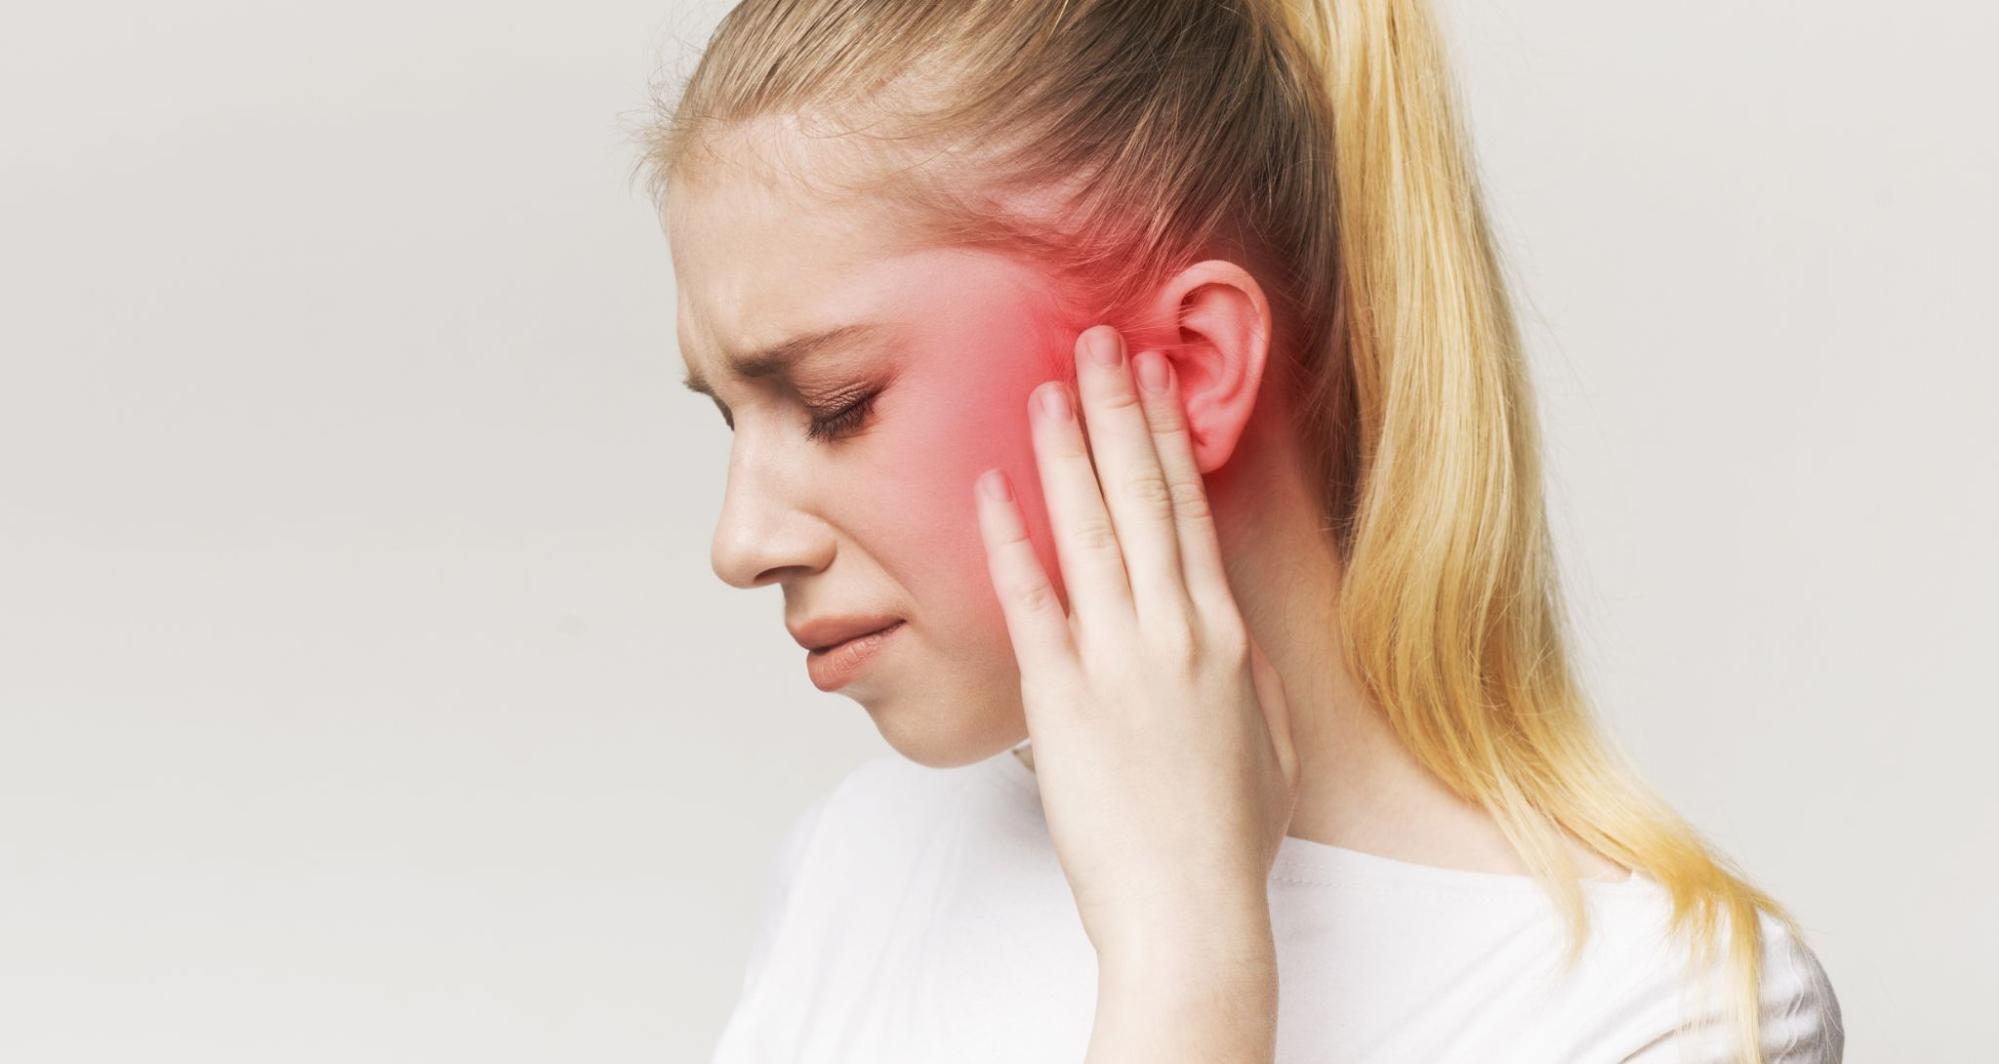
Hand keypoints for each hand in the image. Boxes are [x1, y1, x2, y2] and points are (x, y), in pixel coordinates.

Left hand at [972, 323, 1300, 964]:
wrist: (1190, 909)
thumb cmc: (1228, 838)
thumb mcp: (1266, 742)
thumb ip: (1246, 674)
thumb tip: (1226, 629)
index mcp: (1224, 636)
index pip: (1192, 512)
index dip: (1171, 437)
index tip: (1156, 379)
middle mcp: (1174, 631)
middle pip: (1143, 497)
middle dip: (1119, 411)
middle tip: (1100, 342)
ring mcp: (1117, 660)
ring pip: (1091, 530)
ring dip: (1067, 451)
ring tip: (1047, 386)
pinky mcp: (1062, 698)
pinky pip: (1031, 601)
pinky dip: (1010, 540)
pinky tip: (992, 488)